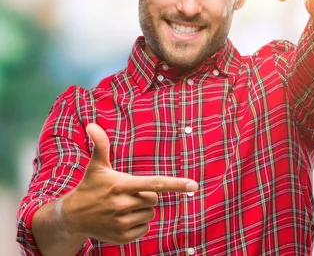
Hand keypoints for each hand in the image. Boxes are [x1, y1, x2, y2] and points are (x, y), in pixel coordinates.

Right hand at [61, 123, 197, 244]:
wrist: (72, 217)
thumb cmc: (90, 187)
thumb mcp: (96, 166)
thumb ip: (100, 145)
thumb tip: (92, 124)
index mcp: (121, 185)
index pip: (155, 183)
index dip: (176, 184)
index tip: (194, 185)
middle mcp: (122, 205)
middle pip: (153, 198)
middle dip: (145, 195)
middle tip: (126, 194)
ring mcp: (122, 223)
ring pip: (150, 214)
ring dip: (141, 210)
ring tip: (122, 207)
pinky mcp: (122, 237)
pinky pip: (145, 228)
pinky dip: (138, 224)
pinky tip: (121, 220)